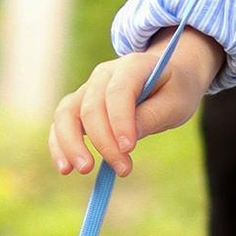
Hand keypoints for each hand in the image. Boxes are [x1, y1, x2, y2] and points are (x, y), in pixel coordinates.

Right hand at [50, 28, 223, 178]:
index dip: (120, 121)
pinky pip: (61, 123)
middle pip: (91, 107)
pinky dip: (59, 144)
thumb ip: (153, 117)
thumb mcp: (176, 102)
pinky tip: (66, 168)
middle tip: (123, 169)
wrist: (166, 77)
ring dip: (71, 143)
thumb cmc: (174, 89)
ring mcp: (88, 88)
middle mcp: (104, 74)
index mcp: (132, 65)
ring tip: (84, 169)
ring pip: (67, 113)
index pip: (118, 92)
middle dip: (104, 142)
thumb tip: (125, 141)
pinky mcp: (80, 105)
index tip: (129, 149)